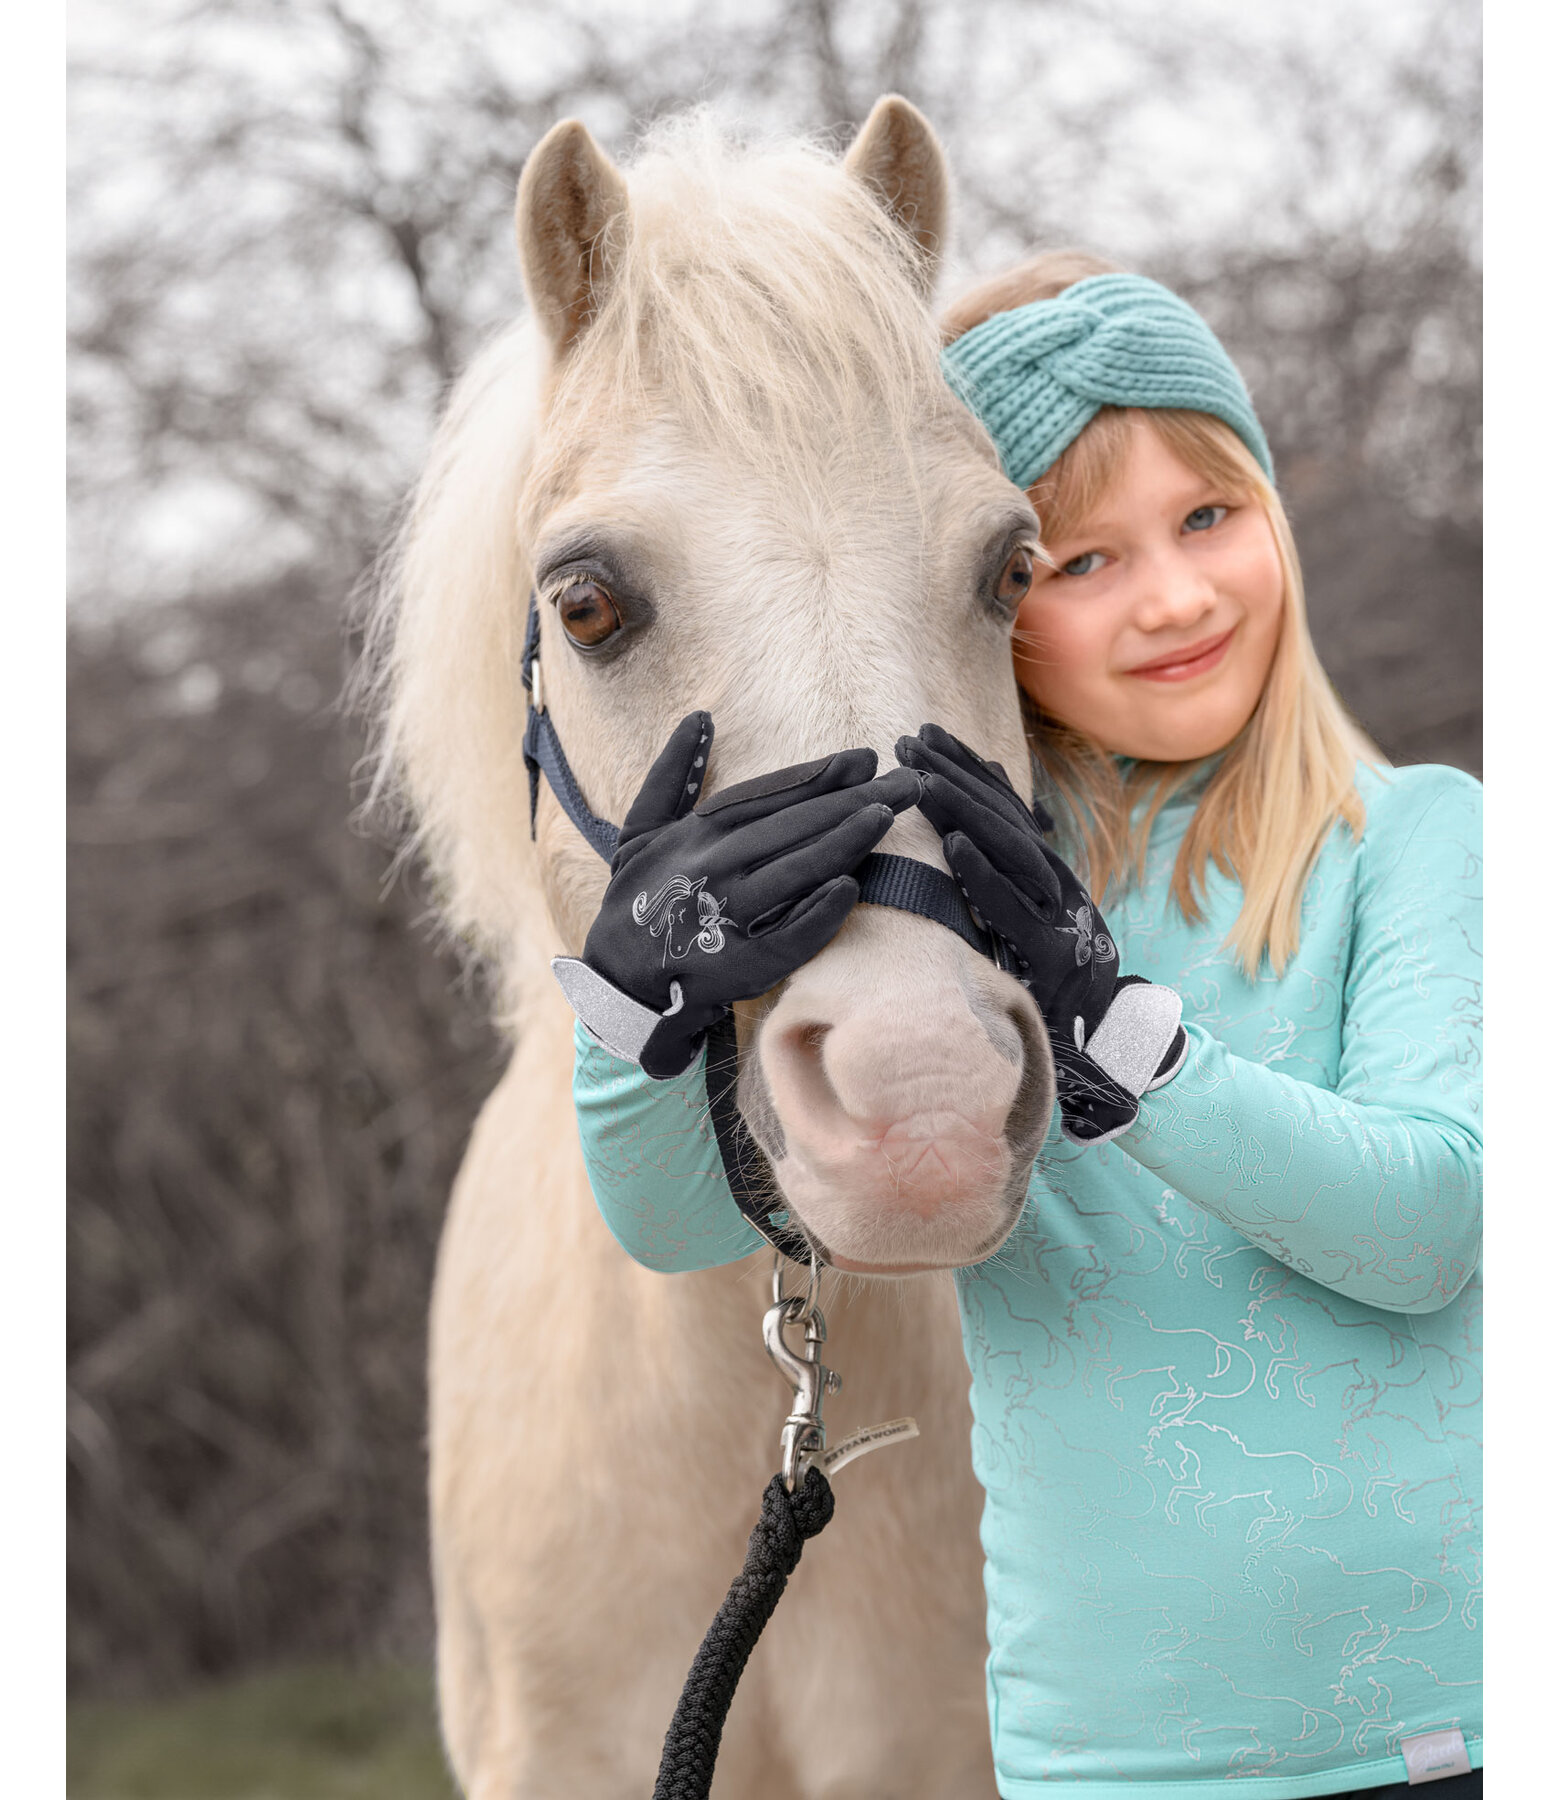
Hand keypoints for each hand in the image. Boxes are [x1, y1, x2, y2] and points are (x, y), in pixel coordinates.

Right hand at [554, 712, 919, 1077]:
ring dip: (842, 843)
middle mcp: (712, 869)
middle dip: (852, 801)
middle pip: (792, 827)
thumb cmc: (638, 899)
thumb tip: (698, 718)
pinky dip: (816, 914)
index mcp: (697, 835)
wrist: (618, 981)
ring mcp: (726, 917)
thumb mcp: (641, 830)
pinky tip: (852, 890)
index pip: (768, 797)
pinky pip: (786, 938)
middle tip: (906, 783)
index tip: (866, 758)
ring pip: (793, 872)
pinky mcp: (739, 966)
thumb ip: (671, 774)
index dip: (818, 776)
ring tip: (886, 818)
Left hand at [896, 723, 1185, 1143]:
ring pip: (1012, 854)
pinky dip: (985, 877)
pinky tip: (951, 848)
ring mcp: (1062, 922)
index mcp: (1052, 876)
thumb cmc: (1056, 987)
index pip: (1007, 809)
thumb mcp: (1033, 923)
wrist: (1107, 1052)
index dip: (968, 768)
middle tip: (909, 742)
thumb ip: (1008, 876)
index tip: (925, 738)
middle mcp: (1062, 889)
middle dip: (956, 774)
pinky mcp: (1054, 960)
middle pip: (1005, 819)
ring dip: (964, 812)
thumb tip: (975, 818)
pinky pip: (1016, 913)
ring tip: (920, 781)